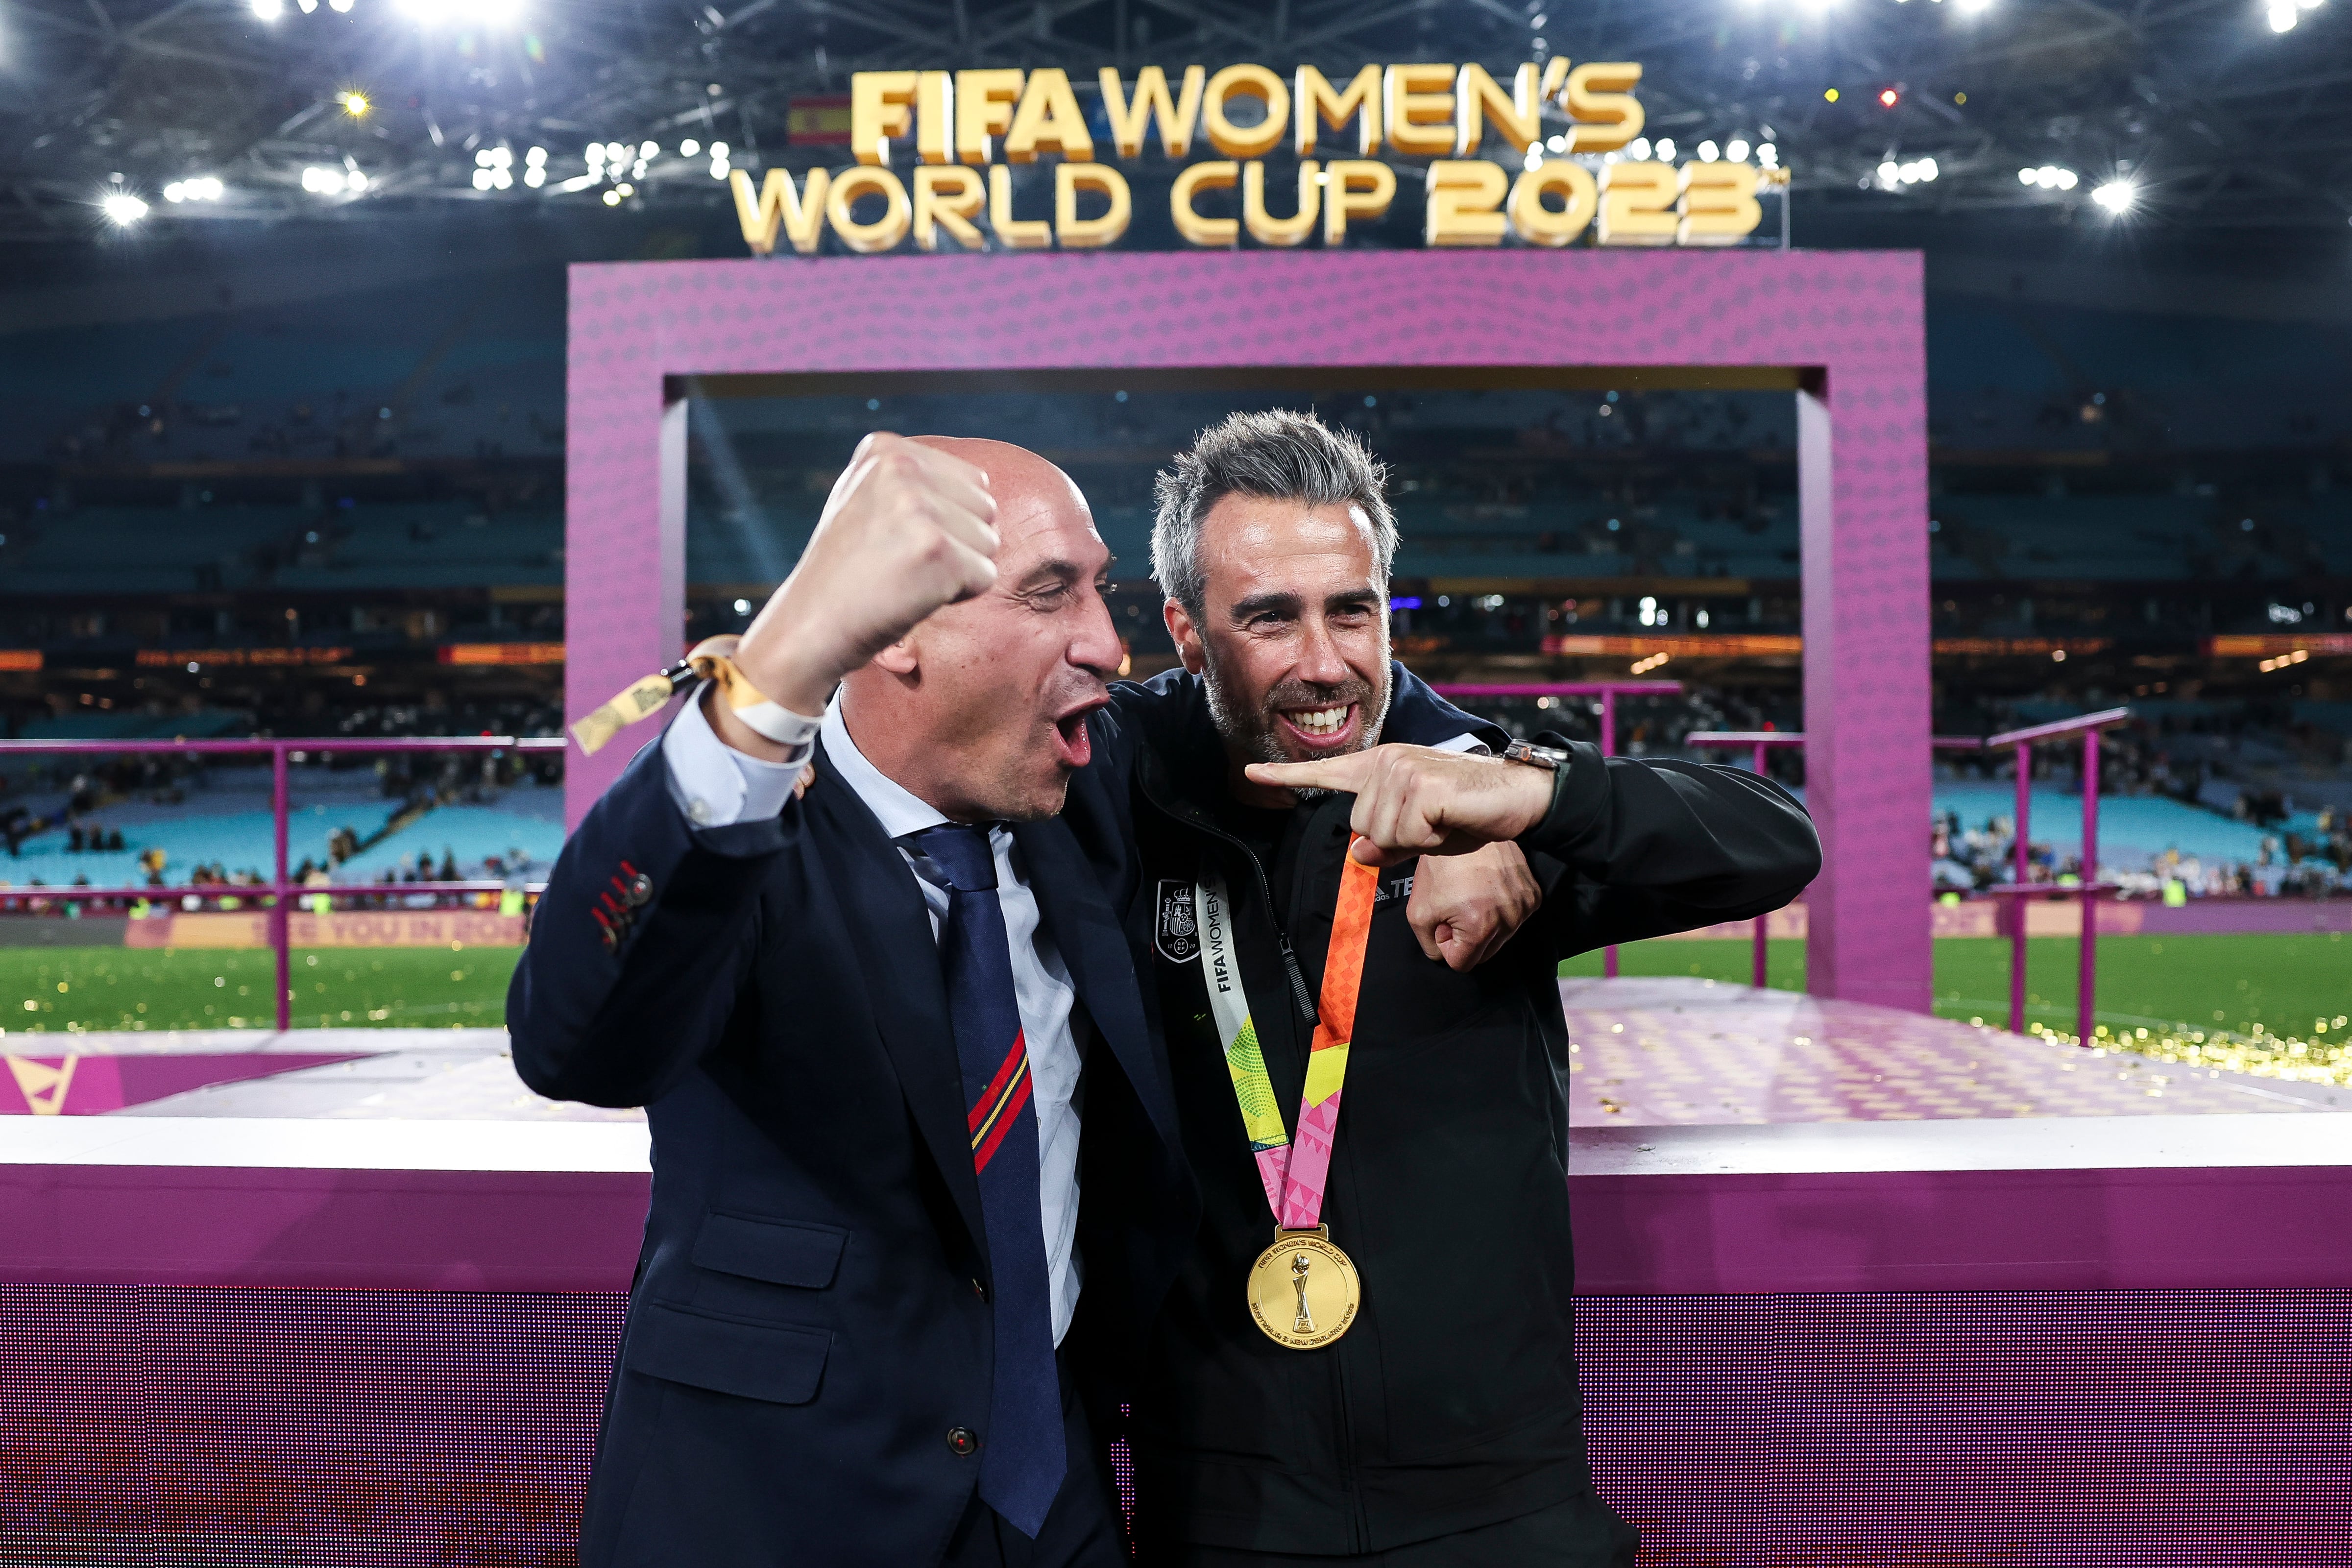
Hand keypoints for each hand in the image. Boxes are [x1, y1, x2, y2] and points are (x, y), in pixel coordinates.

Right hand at [733, 433, 998, 718]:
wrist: (811, 625)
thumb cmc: (847, 572)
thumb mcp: (867, 501)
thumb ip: (914, 481)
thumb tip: (981, 484)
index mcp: (885, 449)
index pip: (971, 481)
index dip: (946, 521)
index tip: (896, 540)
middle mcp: (900, 467)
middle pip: (985, 507)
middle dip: (959, 543)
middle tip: (904, 563)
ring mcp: (917, 505)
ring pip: (989, 541)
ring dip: (959, 570)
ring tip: (907, 577)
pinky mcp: (936, 548)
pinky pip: (986, 576)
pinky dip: (959, 595)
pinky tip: (914, 595)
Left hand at [1243, 744, 1553, 867]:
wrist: (1518, 794)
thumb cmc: (1469, 813)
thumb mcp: (1420, 834)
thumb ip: (1385, 842)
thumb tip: (1361, 854)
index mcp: (1381, 768)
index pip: (1326, 773)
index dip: (1285, 776)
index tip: (1250, 773)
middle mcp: (1387, 761)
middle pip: (1360, 827)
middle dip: (1396, 840)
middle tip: (1434, 827)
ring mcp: (1402, 770)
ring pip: (1381, 835)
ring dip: (1416, 842)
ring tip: (1445, 822)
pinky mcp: (1421, 786)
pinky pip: (1405, 836)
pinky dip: (1429, 842)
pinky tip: (1450, 822)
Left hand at [1408, 839, 1541, 970]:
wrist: (1466, 828)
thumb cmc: (1441, 866)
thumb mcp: (1418, 911)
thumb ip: (1428, 945)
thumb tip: (1444, 955)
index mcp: (1480, 928)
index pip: (1462, 963)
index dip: (1446, 944)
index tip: (1442, 920)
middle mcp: (1509, 921)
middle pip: (1485, 954)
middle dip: (1466, 938)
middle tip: (1453, 907)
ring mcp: (1525, 907)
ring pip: (1501, 937)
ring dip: (1484, 925)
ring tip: (1470, 895)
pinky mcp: (1534, 895)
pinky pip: (1515, 918)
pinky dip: (1500, 911)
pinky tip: (1487, 889)